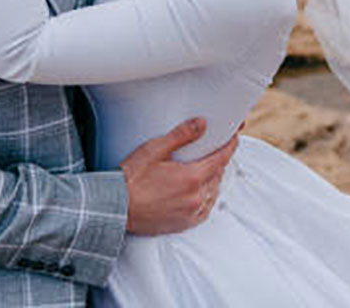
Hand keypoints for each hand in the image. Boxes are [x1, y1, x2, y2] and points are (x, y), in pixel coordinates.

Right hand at [120, 118, 237, 235]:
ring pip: (213, 193)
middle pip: (218, 175)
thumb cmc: (131, 179)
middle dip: (218, 161)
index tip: (233, 138)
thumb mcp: (155, 149)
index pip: (221, 158)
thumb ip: (181, 135)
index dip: (230, 146)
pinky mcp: (183, 225)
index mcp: (192, 177)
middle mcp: (196, 197)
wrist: (116, 208)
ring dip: (213, 180)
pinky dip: (206, 199)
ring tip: (206, 170)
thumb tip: (201, 124)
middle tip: (214, 151)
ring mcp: (190, 213)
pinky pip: (205, 211)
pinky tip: (200, 193)